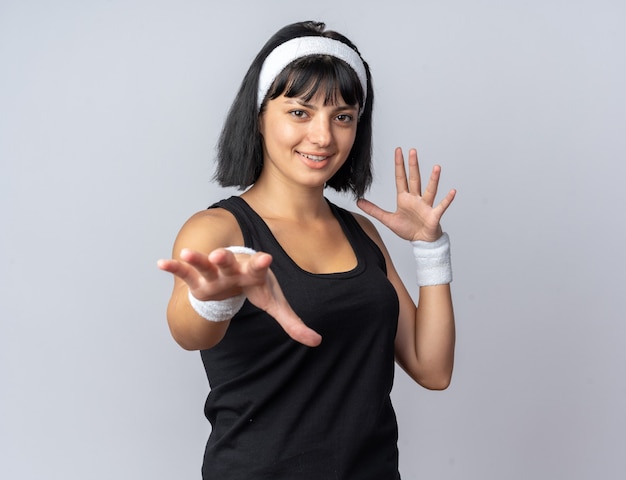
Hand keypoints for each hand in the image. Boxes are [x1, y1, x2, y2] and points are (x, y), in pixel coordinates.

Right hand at [158, 248, 321, 346]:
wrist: (237, 276)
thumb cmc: (256, 287)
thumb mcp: (274, 304)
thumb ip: (293, 322)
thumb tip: (317, 341)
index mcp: (254, 272)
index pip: (260, 267)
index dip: (261, 263)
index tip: (266, 258)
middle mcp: (233, 269)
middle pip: (229, 262)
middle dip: (224, 258)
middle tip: (220, 255)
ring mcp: (214, 274)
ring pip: (204, 265)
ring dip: (196, 260)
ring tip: (186, 254)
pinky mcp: (198, 281)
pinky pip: (185, 273)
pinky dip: (174, 267)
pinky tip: (161, 263)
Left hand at [357, 147, 455, 241]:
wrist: (421, 241)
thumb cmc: (408, 229)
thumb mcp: (387, 219)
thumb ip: (374, 210)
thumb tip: (358, 202)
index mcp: (405, 198)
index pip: (400, 178)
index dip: (399, 165)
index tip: (398, 151)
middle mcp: (416, 199)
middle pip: (414, 179)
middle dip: (413, 166)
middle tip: (413, 151)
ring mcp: (426, 206)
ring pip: (430, 190)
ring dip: (433, 179)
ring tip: (436, 167)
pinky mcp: (434, 215)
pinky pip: (441, 206)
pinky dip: (447, 200)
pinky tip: (452, 191)